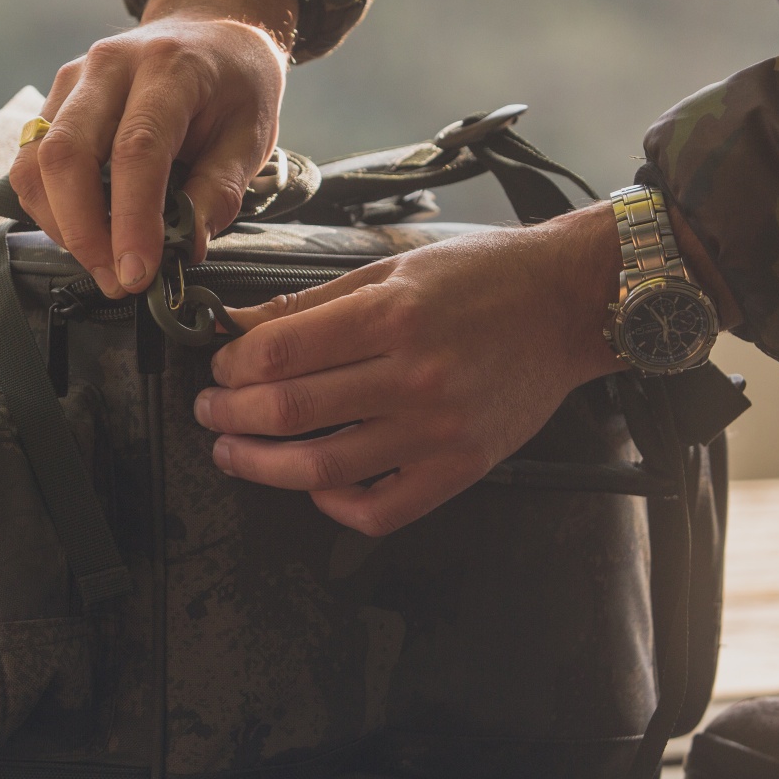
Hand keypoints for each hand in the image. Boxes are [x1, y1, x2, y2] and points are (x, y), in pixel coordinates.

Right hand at [9, 0, 296, 299]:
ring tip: (103, 262)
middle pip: (66, 154)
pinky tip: (87, 230)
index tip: (137, 273)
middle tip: (116, 280)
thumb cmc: (234, 84)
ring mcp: (73, 80)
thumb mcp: (252, 136)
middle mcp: (110, 66)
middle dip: (83, 232)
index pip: (136, 149)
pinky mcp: (54, 101)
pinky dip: (51, 209)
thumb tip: (182, 248)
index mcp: (170, 67)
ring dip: (61, 226)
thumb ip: (219, 193)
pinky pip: (32, 163)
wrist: (210, 29)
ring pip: (36, 162)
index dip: (130, 219)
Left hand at [195, 205, 628, 536]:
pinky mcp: (461, 467)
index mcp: (392, 315)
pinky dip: (334, 505)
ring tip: (234, 451)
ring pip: (323, 469)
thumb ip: (311, 302)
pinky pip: (382, 509)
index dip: (232, 366)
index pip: (279, 353)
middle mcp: (414, 375)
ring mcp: (438, 429)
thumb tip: (239, 327)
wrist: (569, 304)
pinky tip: (315, 485)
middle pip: (290, 412)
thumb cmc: (484, 277)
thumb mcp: (393, 268)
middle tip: (209, 410)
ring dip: (261, 464)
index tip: (220, 368)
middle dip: (230, 414)